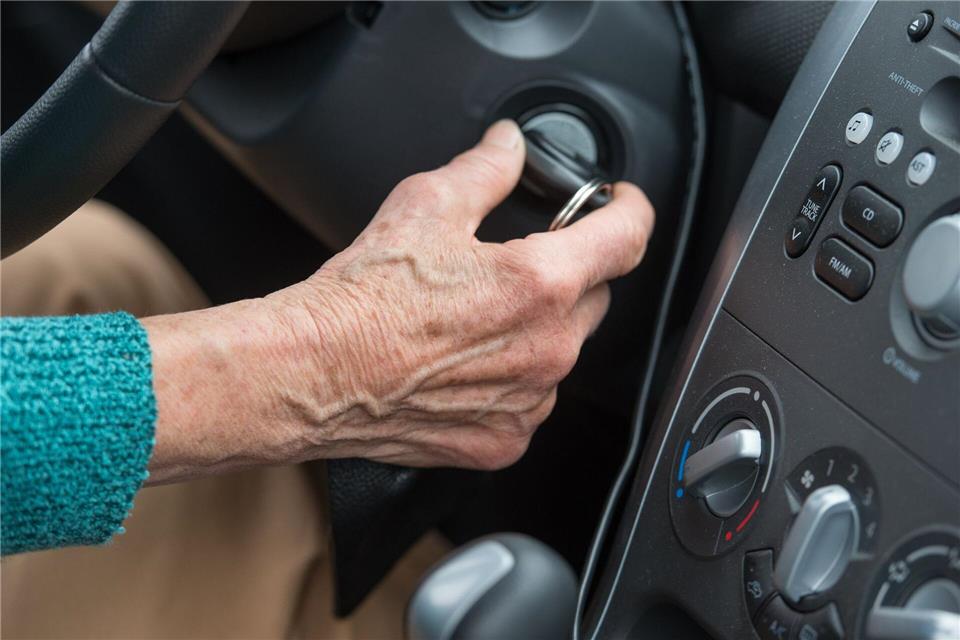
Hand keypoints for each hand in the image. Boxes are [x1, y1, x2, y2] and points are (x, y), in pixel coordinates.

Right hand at [144, 121, 653, 481]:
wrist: (311, 376)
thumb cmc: (360, 302)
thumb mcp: (425, 206)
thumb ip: (485, 169)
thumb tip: (509, 146)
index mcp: (539, 282)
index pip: (626, 237)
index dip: (629, 209)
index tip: (619, 204)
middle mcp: (547, 348)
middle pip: (593, 296)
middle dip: (568, 273)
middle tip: (510, 265)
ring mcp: (529, 402)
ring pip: (562, 352)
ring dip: (538, 331)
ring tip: (472, 321)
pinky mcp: (504, 440)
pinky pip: (530, 401)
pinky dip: (512, 381)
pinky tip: (463, 365)